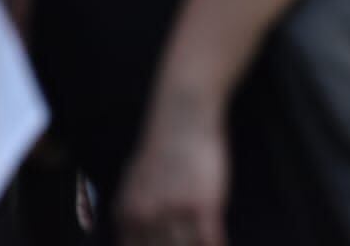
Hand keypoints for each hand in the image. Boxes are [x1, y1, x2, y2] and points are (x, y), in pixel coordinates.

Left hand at [117, 93, 228, 245]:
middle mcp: (147, 218)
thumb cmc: (162, 144)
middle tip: (185, 243)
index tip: (167, 245)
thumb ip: (133, 209)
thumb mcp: (135, 180)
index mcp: (127, 214)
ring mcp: (175, 212)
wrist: (183, 116)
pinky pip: (210, 240)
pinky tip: (222, 245)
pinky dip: (216, 245)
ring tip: (203, 243)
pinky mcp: (204, 204)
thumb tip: (134, 227)